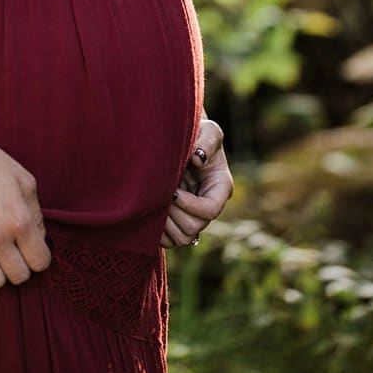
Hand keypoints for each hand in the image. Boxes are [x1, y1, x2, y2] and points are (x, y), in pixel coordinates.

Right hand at [0, 136, 52, 288]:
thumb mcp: (24, 180)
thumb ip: (36, 214)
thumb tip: (39, 238)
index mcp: (19, 220)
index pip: (40, 262)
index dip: (42, 257)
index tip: (36, 249)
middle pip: (19, 276)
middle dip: (24, 267)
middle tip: (20, 253)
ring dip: (2, 275)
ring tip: (2, 259)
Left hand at [164, 117, 233, 248]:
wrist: (182, 143)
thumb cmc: (198, 134)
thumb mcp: (208, 130)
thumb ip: (207, 141)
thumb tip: (197, 159)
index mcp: (221, 188)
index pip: (211, 210)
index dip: (191, 205)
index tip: (174, 192)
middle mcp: (210, 206)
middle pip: (196, 227)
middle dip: (175, 214)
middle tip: (162, 196)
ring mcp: (195, 217)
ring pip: (184, 238)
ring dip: (166, 224)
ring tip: (156, 203)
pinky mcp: (180, 224)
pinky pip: (170, 242)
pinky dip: (158, 233)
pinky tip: (151, 213)